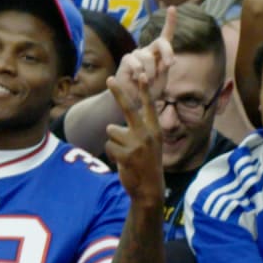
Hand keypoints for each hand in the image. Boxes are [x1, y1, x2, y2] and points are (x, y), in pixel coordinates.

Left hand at [105, 73, 163, 204]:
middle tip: (109, 78)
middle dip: (118, 92)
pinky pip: (108, 145)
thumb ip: (136, 132)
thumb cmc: (146, 163)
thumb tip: (110, 126)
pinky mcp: (126, 154)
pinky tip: (122, 161)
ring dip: (114, 142)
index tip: (142, 74)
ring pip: (111, 131)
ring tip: (125, 153)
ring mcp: (136, 144)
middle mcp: (147, 133)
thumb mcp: (149, 144)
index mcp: (154, 129)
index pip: (149, 106)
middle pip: (127, 108)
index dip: (144, 90)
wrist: (149, 188)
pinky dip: (111, 153)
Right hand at [112, 6, 175, 104]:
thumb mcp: (162, 79)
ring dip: (152, 72)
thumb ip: (165, 67)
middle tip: (170, 65)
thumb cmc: (150, 90)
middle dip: (168, 52)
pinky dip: (141, 74)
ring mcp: (136, 54)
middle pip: (160, 42)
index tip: (172, 8)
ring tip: (147, 80)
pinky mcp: (126, 60)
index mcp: (159, 53)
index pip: (165, 35)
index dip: (170, 21)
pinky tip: (136, 79)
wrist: (134, 100)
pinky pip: (137, 64)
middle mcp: (148, 50)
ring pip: (149, 57)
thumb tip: (170, 60)